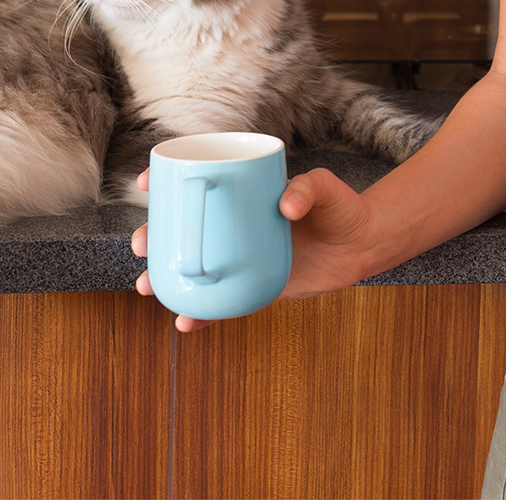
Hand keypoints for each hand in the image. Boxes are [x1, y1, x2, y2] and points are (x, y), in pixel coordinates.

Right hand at [130, 166, 380, 331]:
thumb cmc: (341, 207)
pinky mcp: (253, 284)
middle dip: (153, 236)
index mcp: (243, 195)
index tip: (146, 184)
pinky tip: (185, 323)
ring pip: (194, 267)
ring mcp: (241, 257)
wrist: (363, 244)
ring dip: (165, 277)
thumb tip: (287, 205)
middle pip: (185, 230)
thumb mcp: (326, 188)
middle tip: (142, 244)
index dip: (166, 183)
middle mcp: (235, 226)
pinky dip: (201, 313)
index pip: (198, 184)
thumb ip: (309, 189)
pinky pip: (220, 301)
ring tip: (148, 286)